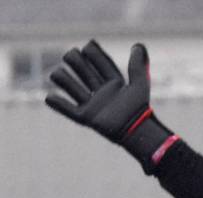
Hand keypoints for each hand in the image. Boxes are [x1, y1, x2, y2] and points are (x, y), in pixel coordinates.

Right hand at [46, 40, 176, 171]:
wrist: (137, 132)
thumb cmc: (139, 109)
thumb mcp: (139, 84)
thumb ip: (138, 65)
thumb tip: (138, 45)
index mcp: (112, 81)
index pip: (96, 59)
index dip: (91, 51)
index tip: (89, 50)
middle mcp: (100, 91)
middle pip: (80, 68)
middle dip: (73, 59)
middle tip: (72, 58)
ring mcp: (92, 105)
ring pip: (70, 85)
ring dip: (62, 77)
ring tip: (58, 74)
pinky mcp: (87, 118)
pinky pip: (69, 111)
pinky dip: (58, 104)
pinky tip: (49, 97)